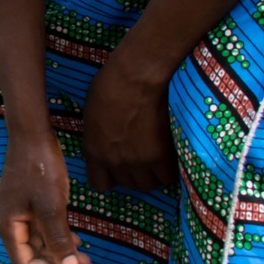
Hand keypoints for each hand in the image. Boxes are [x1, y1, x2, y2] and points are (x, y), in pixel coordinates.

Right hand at [0, 137, 90, 263]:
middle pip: (33, 256)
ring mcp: (19, 213)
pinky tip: (77, 241)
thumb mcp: (52, 206)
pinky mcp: (28, 204)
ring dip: (62, 254)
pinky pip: (43, 229)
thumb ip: (59, 239)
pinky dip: (60, 238)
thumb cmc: (40, 168)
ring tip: (87, 260)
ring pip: (40, 244)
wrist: (33, 135)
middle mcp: (10, 223)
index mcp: (9, 225)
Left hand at [81, 47, 177, 191]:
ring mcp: (138, 161)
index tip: (118, 169)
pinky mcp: (161, 156)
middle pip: (129, 184)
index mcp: (93, 151)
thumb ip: (99, 136)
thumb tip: (108, 142)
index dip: (111, 178)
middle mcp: (114, 161)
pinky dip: (170, 169)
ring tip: (157, 157)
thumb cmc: (109, 86)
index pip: (100, 184)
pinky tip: (170, 156)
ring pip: (149, 183)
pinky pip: (168, 176)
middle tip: (142, 157)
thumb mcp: (92, 115)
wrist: (135, 79)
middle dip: (134, 173)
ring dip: (153, 173)